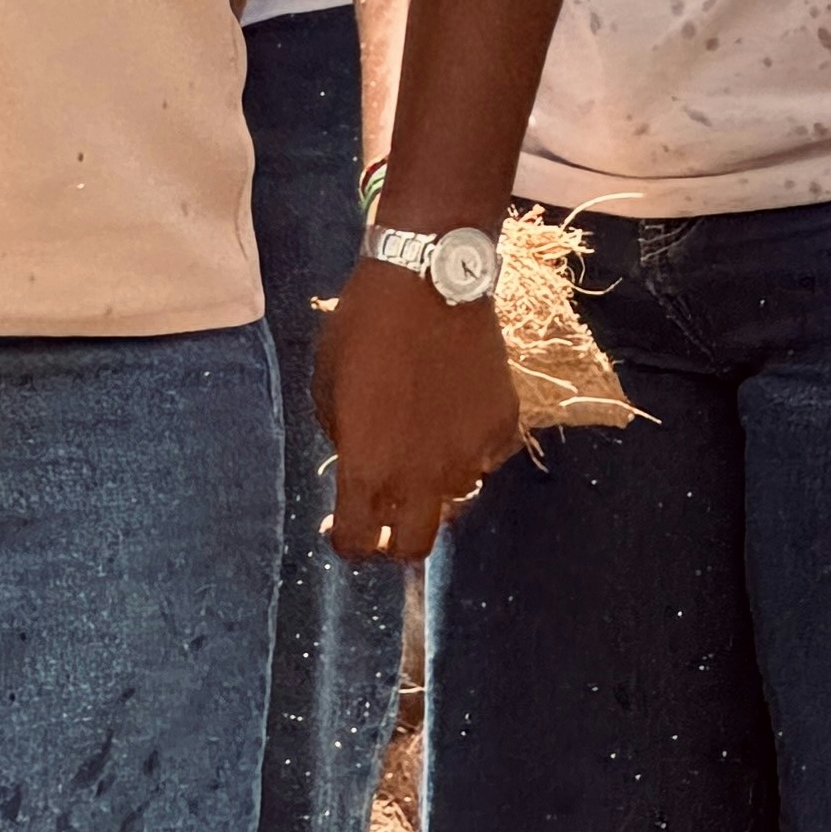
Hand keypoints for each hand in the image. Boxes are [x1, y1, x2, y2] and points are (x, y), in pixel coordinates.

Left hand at [319, 262, 517, 562]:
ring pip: (455, 498)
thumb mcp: (327, 387)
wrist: (428, 284)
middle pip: (414, 547)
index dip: (349, 546)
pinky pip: (485, 458)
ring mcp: (470, 456)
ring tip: (422, 449)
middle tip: (386, 520)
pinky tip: (454, 415)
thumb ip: (343, 437)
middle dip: (396, 544)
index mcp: (369, 468)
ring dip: (435, 487)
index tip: (344, 531)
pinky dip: (469, 449)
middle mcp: (423, 475)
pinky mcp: (503, 430)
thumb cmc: (361, 331)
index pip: (359, 542)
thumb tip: (360, 460)